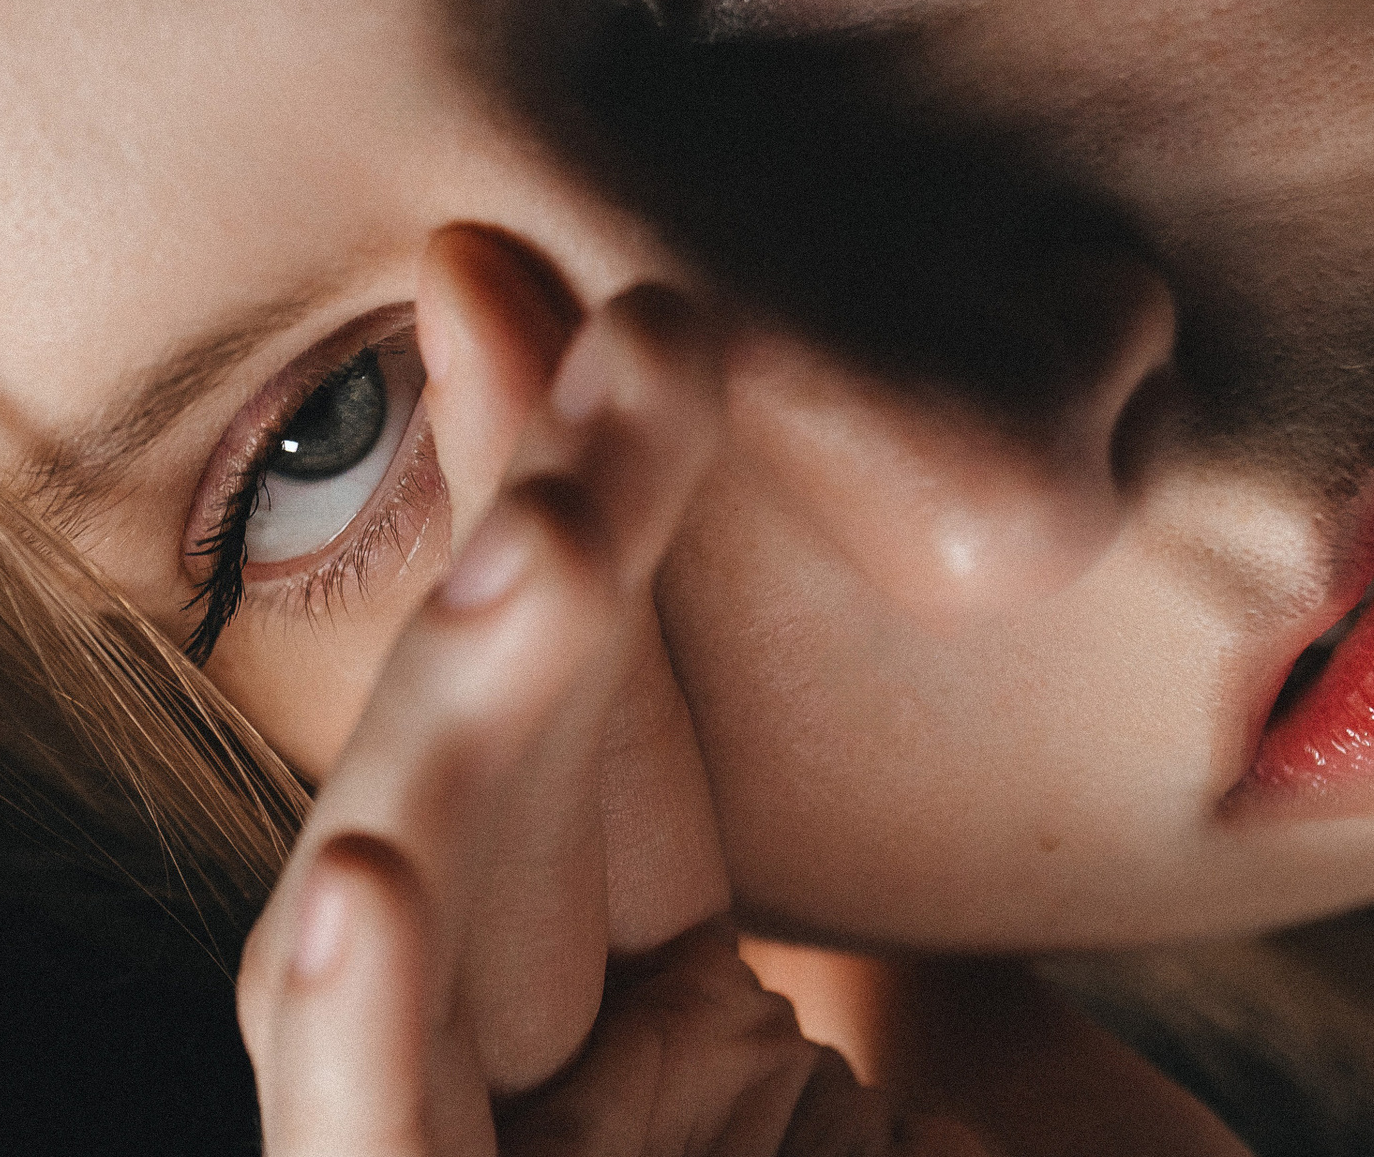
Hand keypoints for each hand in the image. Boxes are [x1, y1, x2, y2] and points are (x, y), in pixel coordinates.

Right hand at [236, 230, 987, 1153]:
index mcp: (659, 1073)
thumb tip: (886, 794)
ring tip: (542, 533)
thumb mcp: (1026, 1118)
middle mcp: (550, 1116)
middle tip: (553, 298)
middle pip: (497, 799)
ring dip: (457, 707)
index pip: (608, 779)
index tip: (623, 335)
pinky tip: (365, 876)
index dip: (605, 545)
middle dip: (522, 538)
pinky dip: (347, 1031)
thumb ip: (922, 972)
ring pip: (412, 924)